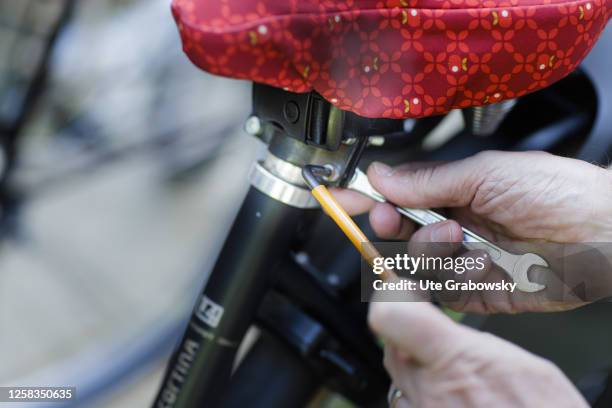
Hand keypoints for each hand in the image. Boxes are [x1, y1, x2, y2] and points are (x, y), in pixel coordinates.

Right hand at [334, 151, 611, 311]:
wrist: (603, 234)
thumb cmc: (557, 192)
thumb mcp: (486, 173)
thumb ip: (428, 180)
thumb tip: (382, 174)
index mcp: (454, 192)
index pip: (398, 197)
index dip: (366, 198)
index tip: (337, 198)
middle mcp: (456, 226)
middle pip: (398, 234)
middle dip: (390, 227)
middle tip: (390, 219)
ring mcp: (465, 260)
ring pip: (416, 264)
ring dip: (428, 251)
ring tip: (457, 238)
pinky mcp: (479, 292)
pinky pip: (443, 292)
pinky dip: (449, 279)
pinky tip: (474, 263)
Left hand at [369, 300, 587, 407]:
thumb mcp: (526, 366)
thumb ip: (475, 345)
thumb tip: (452, 336)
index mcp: (455, 361)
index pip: (391, 318)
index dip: (390, 300)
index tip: (400, 292)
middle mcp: (429, 392)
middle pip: (391, 348)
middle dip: (407, 334)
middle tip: (435, 334)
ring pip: (400, 382)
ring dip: (417, 370)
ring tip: (456, 376)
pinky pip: (411, 407)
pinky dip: (425, 399)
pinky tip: (456, 402)